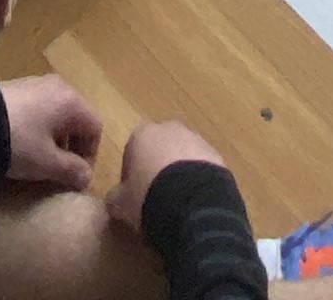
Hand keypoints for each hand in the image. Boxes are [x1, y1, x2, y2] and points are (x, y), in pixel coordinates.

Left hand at [2, 76, 102, 189]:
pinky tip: (24, 141)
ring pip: (57, 112)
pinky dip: (40, 125)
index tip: (77, 174)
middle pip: (77, 117)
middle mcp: (59, 85)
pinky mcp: (18, 86)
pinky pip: (40, 106)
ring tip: (40, 156)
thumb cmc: (20, 142)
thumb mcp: (47, 162)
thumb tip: (87, 177)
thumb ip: (71, 170)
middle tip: (60, 168)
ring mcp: (37, 82)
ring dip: (56, 136)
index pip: (95, 127)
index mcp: (71, 101)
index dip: (91, 154)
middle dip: (73, 145)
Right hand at [107, 123, 229, 231]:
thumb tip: (114, 198)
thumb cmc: (149, 197)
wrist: (194, 204)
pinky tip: (194, 203)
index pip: (132, 148)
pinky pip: (202, 168)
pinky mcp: (217, 157)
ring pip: (183, 156)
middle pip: (160, 148)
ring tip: (177, 204)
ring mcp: (197, 141)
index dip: (130, 172)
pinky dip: (197, 182)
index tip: (132, 194)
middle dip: (157, 168)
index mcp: (143, 134)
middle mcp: (171, 129)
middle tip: (155, 196)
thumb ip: (115, 197)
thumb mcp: (121, 204)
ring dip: (179, 174)